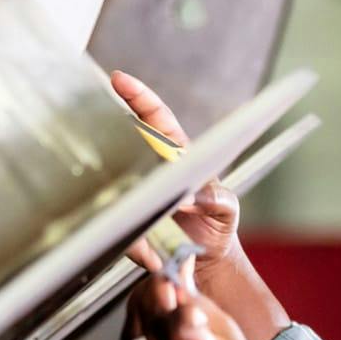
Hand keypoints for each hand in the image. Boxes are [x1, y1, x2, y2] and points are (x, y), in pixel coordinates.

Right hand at [112, 71, 240, 279]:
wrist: (205, 260)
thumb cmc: (216, 223)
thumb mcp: (227, 207)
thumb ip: (217, 198)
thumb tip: (190, 199)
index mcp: (175, 155)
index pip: (155, 118)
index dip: (138, 97)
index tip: (119, 80)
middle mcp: (149, 171)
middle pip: (125, 149)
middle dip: (113, 150)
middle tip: (116, 164)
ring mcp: (135, 198)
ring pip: (120, 196)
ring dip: (133, 218)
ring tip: (156, 243)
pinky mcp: (128, 226)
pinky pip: (124, 233)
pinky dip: (138, 248)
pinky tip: (153, 258)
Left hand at [119, 253, 265, 339]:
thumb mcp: (230, 336)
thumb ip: (199, 301)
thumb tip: (178, 262)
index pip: (181, 330)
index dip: (176, 301)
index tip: (179, 285)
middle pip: (152, 324)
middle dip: (155, 290)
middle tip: (164, 278)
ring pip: (133, 331)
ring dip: (142, 305)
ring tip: (159, 296)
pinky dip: (136, 325)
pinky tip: (151, 319)